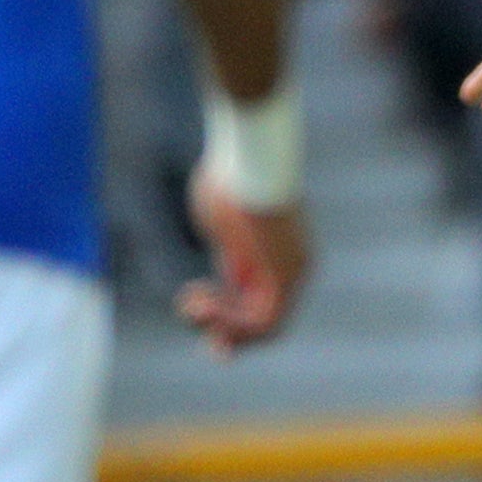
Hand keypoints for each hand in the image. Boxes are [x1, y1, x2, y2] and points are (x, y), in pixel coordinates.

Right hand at [179, 167, 312, 355]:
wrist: (249, 152)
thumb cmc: (229, 172)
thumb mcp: (222, 215)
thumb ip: (226, 246)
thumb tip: (223, 250)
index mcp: (273, 251)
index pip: (258, 301)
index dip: (225, 317)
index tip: (191, 303)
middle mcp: (291, 266)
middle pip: (262, 322)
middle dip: (220, 329)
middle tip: (189, 308)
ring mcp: (293, 272)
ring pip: (263, 329)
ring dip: (220, 326)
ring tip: (193, 302)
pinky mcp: (287, 275)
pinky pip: (265, 325)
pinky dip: (230, 325)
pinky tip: (205, 301)